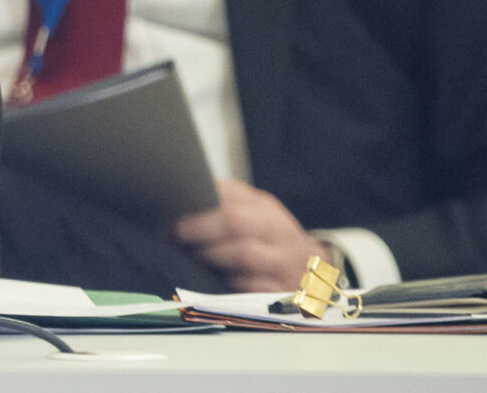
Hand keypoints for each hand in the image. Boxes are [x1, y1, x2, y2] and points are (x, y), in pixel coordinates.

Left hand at [170, 178, 329, 291]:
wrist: (316, 277)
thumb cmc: (271, 242)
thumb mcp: (255, 215)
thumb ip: (224, 203)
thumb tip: (178, 198)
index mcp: (266, 208)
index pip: (230, 194)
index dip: (196, 202)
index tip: (170, 212)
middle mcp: (278, 231)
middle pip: (235, 221)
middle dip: (198, 228)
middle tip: (174, 236)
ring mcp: (284, 263)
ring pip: (244, 253)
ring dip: (211, 255)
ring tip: (191, 257)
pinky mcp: (285, 292)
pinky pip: (254, 286)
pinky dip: (231, 283)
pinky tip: (215, 281)